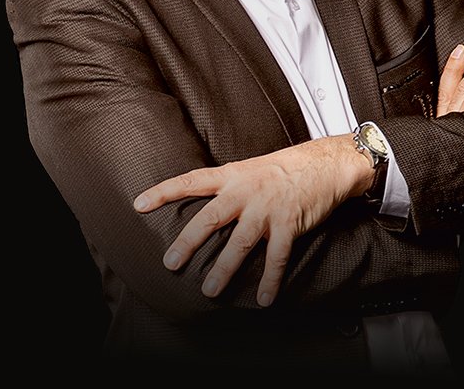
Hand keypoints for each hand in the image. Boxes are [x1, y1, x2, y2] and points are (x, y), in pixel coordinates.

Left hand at [133, 134, 366, 307]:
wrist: (325, 164)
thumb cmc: (284, 169)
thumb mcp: (249, 169)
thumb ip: (227, 186)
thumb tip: (203, 206)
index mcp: (232, 176)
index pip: (190, 181)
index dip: (163, 191)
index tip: (138, 204)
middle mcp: (245, 191)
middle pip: (210, 218)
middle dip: (188, 242)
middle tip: (170, 263)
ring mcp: (267, 208)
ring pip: (239, 243)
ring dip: (223, 269)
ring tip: (209, 291)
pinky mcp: (289, 224)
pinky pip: (276, 257)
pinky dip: (269, 280)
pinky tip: (263, 299)